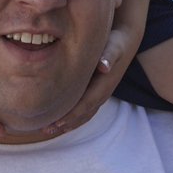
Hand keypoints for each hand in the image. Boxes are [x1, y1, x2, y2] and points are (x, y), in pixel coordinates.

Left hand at [42, 22, 140, 136]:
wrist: (126, 42)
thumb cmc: (116, 42)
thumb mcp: (114, 46)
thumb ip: (109, 56)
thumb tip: (103, 66)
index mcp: (104, 85)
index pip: (86, 104)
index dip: (72, 114)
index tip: (56, 121)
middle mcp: (102, 94)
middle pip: (83, 114)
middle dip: (66, 124)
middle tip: (46, 130)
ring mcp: (99, 94)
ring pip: (84, 115)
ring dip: (68, 124)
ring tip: (49, 130)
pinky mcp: (95, 92)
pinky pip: (84, 109)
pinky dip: (72, 117)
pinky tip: (59, 119)